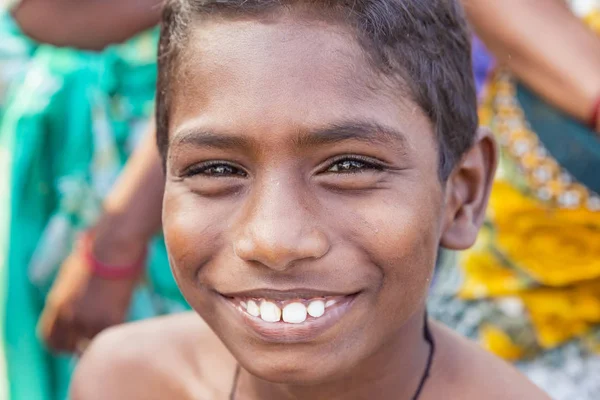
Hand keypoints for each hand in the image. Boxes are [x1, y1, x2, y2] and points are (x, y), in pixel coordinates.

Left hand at [39, 239, 143, 353]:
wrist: (114, 245)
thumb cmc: (98, 252)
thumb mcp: (72, 274)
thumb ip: (69, 295)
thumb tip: (73, 303)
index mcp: (56, 304)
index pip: (49, 338)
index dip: (61, 344)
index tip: (74, 343)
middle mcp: (68, 316)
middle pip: (67, 347)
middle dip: (80, 346)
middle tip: (95, 340)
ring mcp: (88, 319)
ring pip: (92, 343)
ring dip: (102, 336)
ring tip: (114, 322)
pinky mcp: (110, 318)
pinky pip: (113, 334)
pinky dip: (119, 328)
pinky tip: (126, 314)